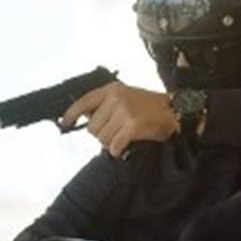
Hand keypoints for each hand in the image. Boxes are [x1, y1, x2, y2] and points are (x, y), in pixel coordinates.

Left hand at [61, 82, 177, 157]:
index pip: (84, 101)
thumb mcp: (126, 96)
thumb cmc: (150, 107)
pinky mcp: (132, 126)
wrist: (175, 112)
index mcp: (112, 90)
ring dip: (111, 143)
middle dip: (102, 135)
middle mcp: (116, 99)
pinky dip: (118, 150)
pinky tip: (125, 146)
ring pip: (102, 139)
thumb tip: (87, 119)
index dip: (72, 114)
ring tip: (123, 138)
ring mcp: (124, 112)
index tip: (66, 122)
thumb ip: (106, 105)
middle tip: (115, 134)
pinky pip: (114, 146)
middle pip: (93, 127)